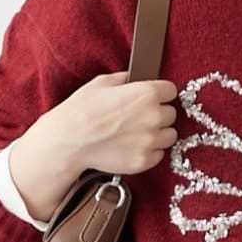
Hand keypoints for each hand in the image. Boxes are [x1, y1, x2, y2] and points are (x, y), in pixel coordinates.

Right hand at [8, 71, 179, 219]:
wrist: (70, 141)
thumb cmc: (83, 110)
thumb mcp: (103, 83)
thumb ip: (125, 80)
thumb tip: (134, 80)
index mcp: (147, 94)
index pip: (171, 91)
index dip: (161, 94)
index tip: (154, 98)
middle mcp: (154, 117)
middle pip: (171, 114)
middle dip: (159, 114)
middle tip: (141, 117)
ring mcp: (151, 142)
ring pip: (169, 136)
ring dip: (158, 134)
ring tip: (139, 133)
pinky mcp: (145, 161)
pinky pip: (159, 155)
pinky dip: (150, 152)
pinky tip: (134, 146)